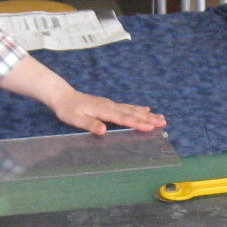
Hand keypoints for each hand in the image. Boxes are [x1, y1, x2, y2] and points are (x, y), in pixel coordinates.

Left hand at [49, 89, 166, 135]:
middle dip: (148, 118)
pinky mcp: (109, 104)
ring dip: (146, 114)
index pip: (123, 118)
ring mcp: (110, 104)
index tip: (150, 127)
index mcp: (103, 110)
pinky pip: (127, 107)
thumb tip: (103, 130)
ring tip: (161, 117)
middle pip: (132, 113)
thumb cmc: (67, 109)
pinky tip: (145, 110)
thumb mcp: (75, 119)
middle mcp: (109, 106)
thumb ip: (90, 124)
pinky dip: (138, 109)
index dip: (137, 123)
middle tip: (163, 122)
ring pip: (132, 109)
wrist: (62, 95)